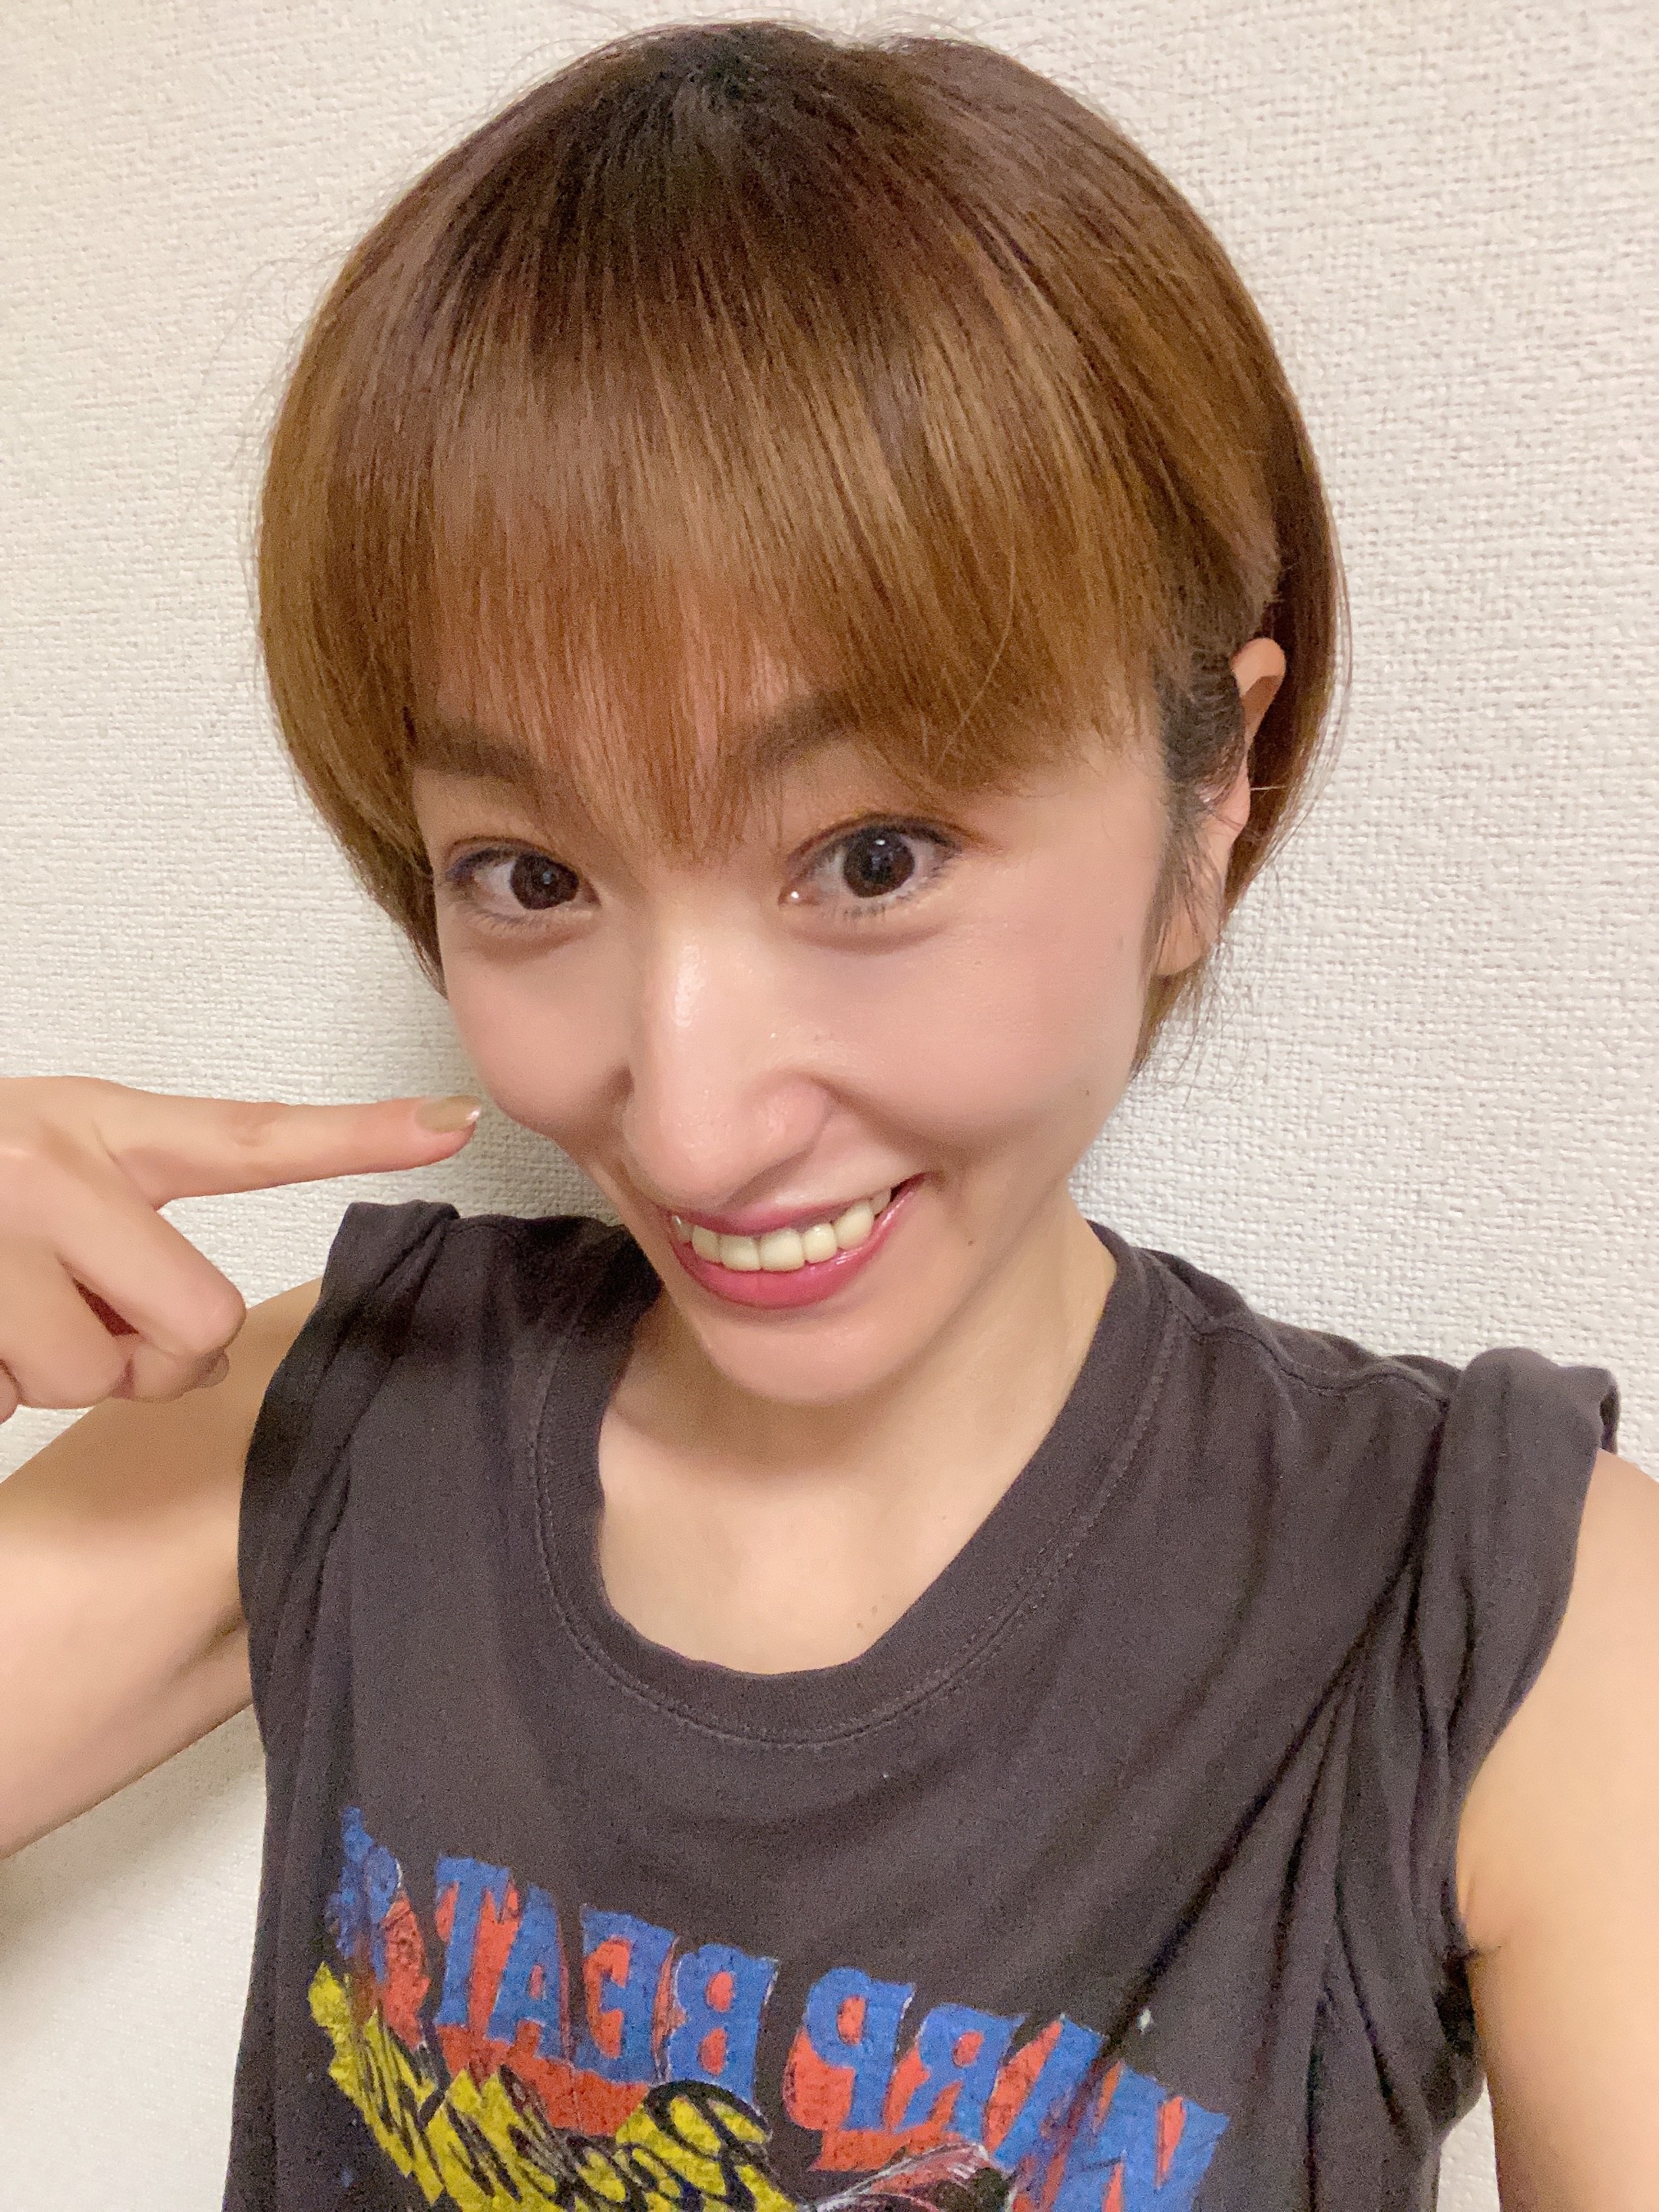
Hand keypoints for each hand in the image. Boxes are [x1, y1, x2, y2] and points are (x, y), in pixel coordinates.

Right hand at [0, 1077, 480, 1421]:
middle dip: (143, 1345)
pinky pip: (14, 1395)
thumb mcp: (46, 1175)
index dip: (359, 1134)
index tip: (454, 1122)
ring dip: (52, 1369)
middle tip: (69, 1303)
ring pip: (99, 1378)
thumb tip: (198, 1340)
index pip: (250, 1137)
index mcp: (95, 1129)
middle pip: (195, 1324)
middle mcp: (47, 1169)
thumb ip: (136, 1226)